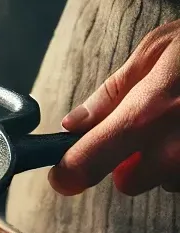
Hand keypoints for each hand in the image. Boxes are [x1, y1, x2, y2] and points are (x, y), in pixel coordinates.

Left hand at [50, 20, 179, 195]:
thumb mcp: (160, 49)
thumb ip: (113, 92)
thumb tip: (74, 123)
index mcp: (154, 107)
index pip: (96, 155)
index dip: (74, 170)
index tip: (63, 178)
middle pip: (132, 181)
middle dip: (130, 163)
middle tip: (148, 130)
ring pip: (169, 182)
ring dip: (170, 163)